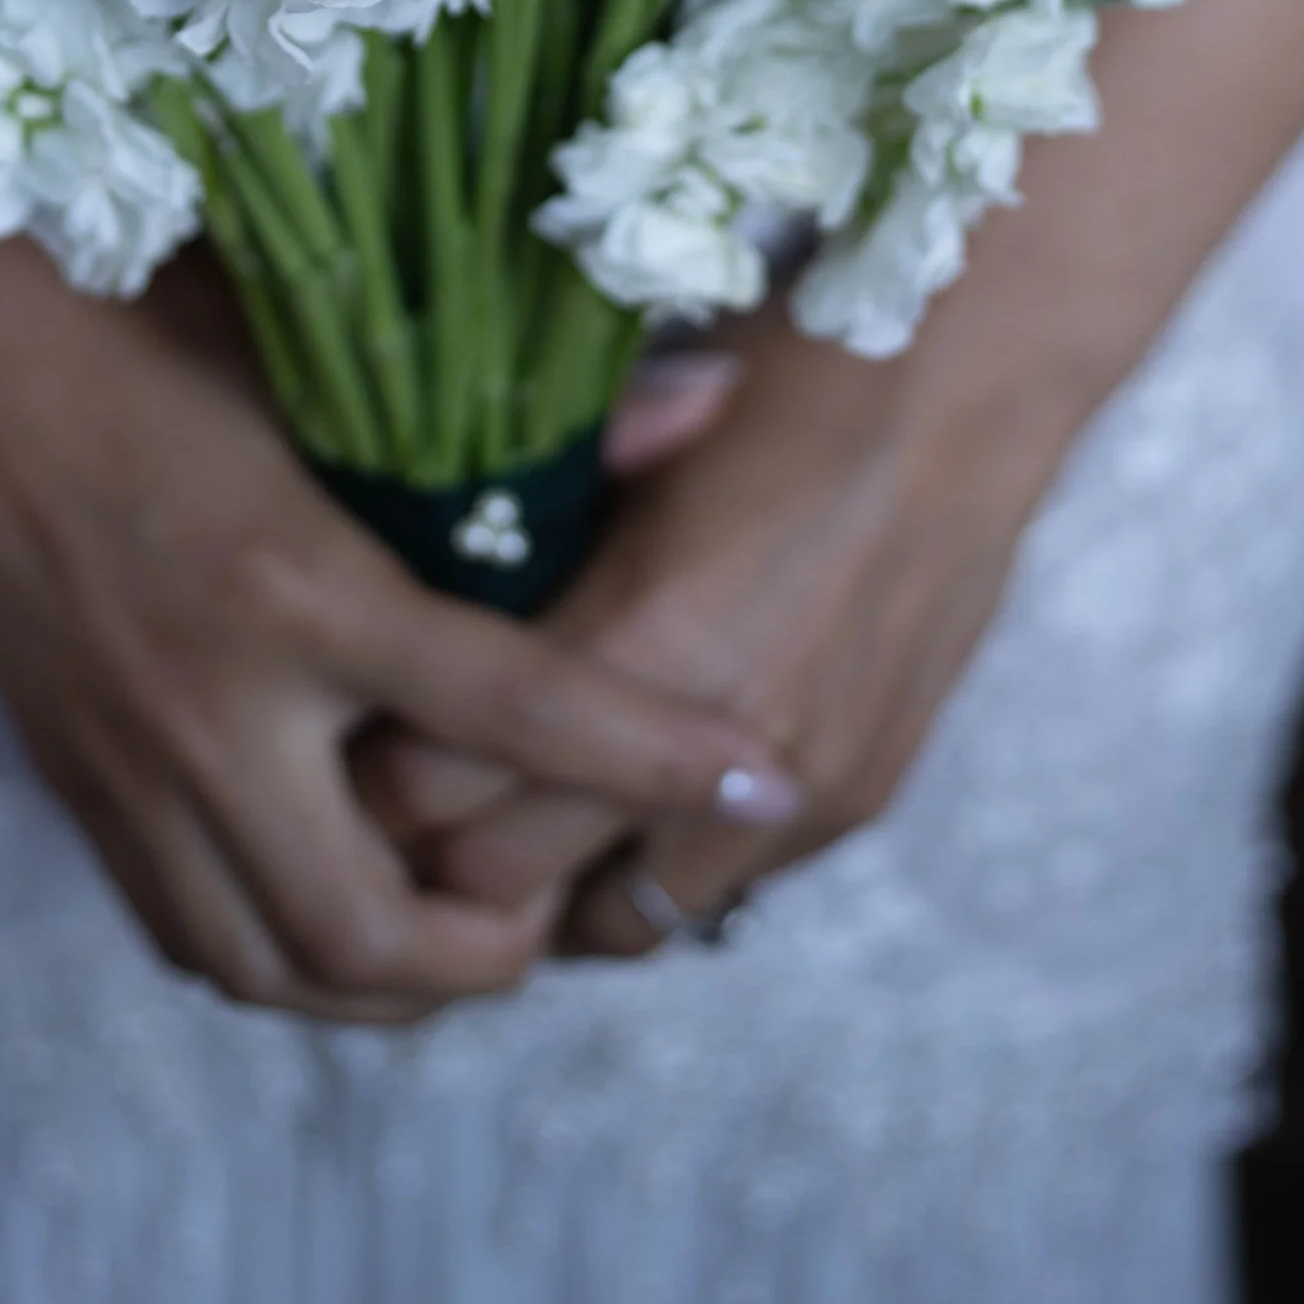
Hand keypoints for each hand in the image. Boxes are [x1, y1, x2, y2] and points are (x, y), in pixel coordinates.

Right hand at [0, 176, 800, 1021]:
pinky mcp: (74, 783)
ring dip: (391, 979)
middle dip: (494, 948)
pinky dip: (286, 956)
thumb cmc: (157, 314)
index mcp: (291, 580)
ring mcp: (126, 763)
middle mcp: (205, 703)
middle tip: (560, 897)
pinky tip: (343, 900)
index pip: (510, 703)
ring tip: (467, 926)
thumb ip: (522, 408)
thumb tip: (709, 405)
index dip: (649, 753)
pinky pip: (190, 936)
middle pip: (372, 922)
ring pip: (274, 966)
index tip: (759, 781)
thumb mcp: (338, 351)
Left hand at [366, 207, 1117, 954]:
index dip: (367, 771)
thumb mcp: (612, 444)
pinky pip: (719, 896)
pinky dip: (656, 869)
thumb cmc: (774, 376)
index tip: (342, 738)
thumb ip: (514, 547)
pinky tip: (625, 811)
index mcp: (630, 634)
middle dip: (435, 850)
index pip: (425, 785)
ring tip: (515, 833)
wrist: (961, 385)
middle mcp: (710, 738)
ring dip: (550, 891)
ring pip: (612, 927)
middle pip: (495, 880)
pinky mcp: (854, 801)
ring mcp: (795, 789)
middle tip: (404, 802)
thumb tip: (402, 609)